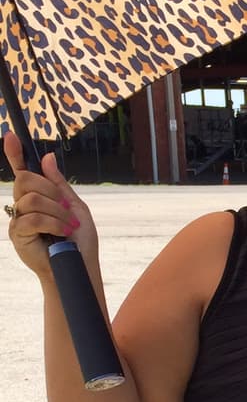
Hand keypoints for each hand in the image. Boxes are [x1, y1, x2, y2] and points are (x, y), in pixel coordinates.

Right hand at [4, 132, 94, 274]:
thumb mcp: (74, 206)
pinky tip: (63, 232)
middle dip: (51, 191)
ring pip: (31, 199)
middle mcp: (24, 205)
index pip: (23, 171)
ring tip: (69, 226)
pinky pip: (31, 218)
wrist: (80, 265)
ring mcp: (18, 219)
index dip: (15, 154)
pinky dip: (52, 222)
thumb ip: (58, 183)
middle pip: (25, 180)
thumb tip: (47, 157)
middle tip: (68, 208)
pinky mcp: (17, 234)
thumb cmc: (79, 239)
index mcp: (38, 196)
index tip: (11, 135)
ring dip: (56, 211)